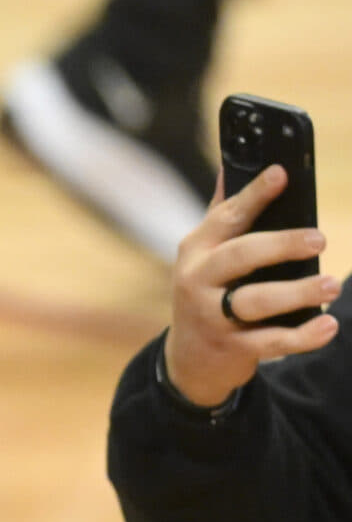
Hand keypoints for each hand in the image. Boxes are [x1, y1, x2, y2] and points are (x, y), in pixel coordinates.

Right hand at [165, 164, 339, 408]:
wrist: (190, 358)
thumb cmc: (209, 290)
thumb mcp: (205, 253)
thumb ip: (223, 213)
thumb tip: (230, 163)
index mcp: (196, 249)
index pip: (227, 216)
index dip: (254, 194)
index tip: (281, 173)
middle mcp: (198, 280)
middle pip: (240, 257)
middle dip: (280, 245)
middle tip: (320, 238)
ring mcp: (213, 316)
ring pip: (256, 302)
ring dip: (297, 293)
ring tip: (331, 284)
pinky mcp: (232, 347)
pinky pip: (271, 342)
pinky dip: (302, 336)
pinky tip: (327, 325)